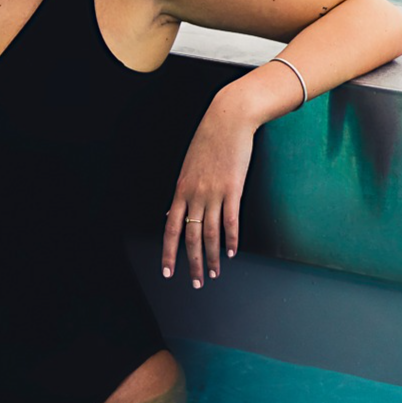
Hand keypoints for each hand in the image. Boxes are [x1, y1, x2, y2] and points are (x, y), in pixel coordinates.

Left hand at [162, 92, 257, 287]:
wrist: (228, 119)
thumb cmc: (209, 140)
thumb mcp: (187, 167)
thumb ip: (180, 193)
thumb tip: (170, 212)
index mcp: (181, 189)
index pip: (171, 228)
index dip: (169, 252)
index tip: (168, 272)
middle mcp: (194, 194)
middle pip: (191, 237)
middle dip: (192, 263)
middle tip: (196, 283)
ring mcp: (214, 192)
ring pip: (210, 233)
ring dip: (211, 257)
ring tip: (214, 273)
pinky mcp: (233, 188)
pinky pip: (230, 220)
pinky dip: (230, 239)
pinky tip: (230, 252)